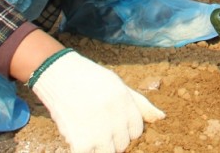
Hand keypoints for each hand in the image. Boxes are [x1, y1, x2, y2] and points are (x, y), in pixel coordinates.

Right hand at [30, 50, 164, 152]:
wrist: (57, 74)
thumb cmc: (89, 79)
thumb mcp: (118, 85)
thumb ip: (140, 104)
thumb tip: (162, 117)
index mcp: (126, 102)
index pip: (137, 131)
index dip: (125, 128)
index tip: (112, 122)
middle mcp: (115, 118)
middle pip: (124, 144)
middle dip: (113, 137)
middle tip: (97, 124)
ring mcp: (99, 132)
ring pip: (109, 152)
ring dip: (100, 145)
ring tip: (88, 129)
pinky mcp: (81, 143)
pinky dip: (83, 148)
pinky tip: (78, 133)